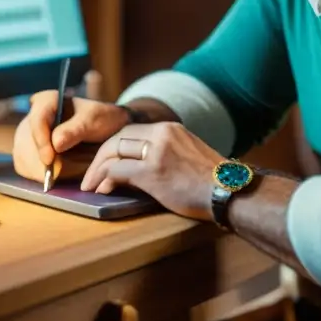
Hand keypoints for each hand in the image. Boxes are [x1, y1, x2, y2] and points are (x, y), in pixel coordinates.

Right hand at [12, 70, 130, 182]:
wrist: (106, 128)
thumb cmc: (101, 119)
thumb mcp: (93, 120)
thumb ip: (75, 130)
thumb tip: (56, 144)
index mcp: (46, 101)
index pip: (37, 121)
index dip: (41, 142)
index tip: (49, 160)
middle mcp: (33, 116)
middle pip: (25, 142)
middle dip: (39, 161)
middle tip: (56, 176)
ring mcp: (28, 134)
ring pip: (23, 156)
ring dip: (39, 170)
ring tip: (61, 174)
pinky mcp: (29, 151)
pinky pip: (25, 166)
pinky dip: (37, 175)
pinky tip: (54, 176)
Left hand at [80, 121, 221, 220]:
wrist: (230, 192)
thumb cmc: (211, 182)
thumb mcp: (187, 154)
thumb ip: (164, 152)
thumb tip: (136, 167)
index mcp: (169, 128)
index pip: (130, 131)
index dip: (112, 148)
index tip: (104, 162)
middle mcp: (161, 133)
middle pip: (117, 138)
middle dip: (100, 158)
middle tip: (91, 175)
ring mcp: (156, 151)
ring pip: (113, 152)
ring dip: (97, 170)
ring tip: (91, 185)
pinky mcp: (152, 171)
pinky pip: (117, 170)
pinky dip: (105, 180)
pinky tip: (102, 190)